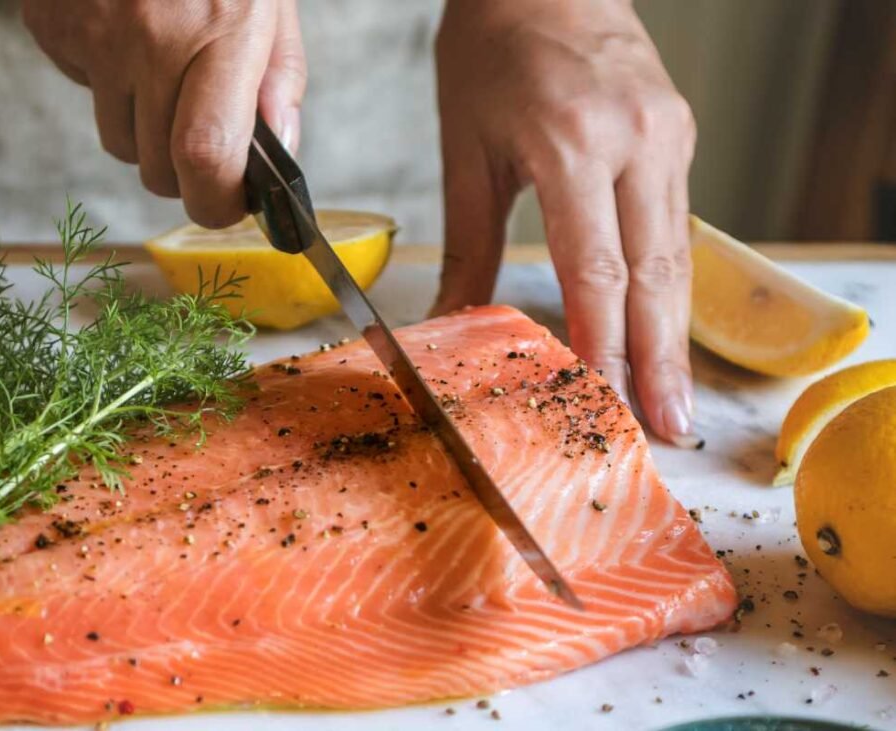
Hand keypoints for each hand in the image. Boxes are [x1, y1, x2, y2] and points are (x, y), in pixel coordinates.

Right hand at [22, 0, 305, 227]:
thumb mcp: (268, 1)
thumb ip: (280, 80)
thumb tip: (281, 157)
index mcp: (222, 29)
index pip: (205, 155)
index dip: (215, 202)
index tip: (227, 204)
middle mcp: (154, 35)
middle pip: (157, 168)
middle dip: (182, 174)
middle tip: (200, 132)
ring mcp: (96, 33)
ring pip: (117, 142)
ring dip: (142, 130)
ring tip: (161, 68)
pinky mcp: (52, 25)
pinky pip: (81, 93)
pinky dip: (104, 83)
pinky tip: (123, 33)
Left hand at [431, 0, 699, 446]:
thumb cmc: (493, 48)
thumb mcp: (467, 148)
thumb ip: (468, 242)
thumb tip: (453, 321)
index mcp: (575, 143)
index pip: (598, 268)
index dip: (604, 343)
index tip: (606, 401)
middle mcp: (638, 140)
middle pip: (655, 275)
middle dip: (660, 359)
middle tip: (667, 427)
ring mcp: (668, 136)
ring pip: (677, 255)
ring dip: (674, 333)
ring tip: (672, 398)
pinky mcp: (678, 135)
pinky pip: (676, 224)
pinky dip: (667, 284)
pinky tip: (661, 330)